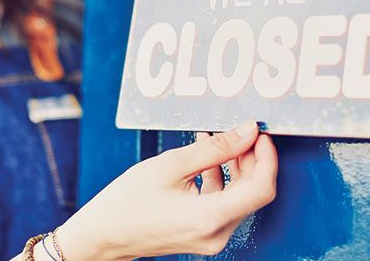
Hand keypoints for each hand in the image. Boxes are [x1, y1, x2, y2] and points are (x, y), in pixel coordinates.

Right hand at [54, 120, 276, 259]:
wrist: (103, 235)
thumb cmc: (128, 202)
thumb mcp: (171, 165)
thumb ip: (215, 148)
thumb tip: (246, 132)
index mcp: (210, 217)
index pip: (262, 188)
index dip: (266, 158)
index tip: (260, 135)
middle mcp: (216, 233)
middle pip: (254, 192)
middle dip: (251, 159)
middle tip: (240, 133)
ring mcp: (211, 237)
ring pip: (241, 197)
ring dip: (236, 167)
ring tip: (219, 141)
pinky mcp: (204, 234)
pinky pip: (224, 204)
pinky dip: (222, 180)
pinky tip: (205, 159)